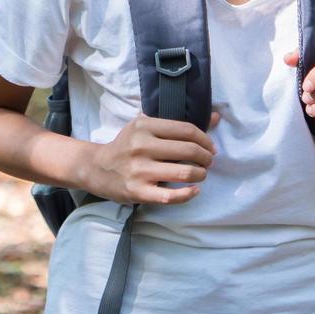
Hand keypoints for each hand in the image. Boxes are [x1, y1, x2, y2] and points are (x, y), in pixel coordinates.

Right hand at [81, 111, 221, 204]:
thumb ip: (178, 125)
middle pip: (188, 151)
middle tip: (208, 162)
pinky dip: (188, 194)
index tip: (210, 147)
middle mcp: (140, 146)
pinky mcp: (138, 191)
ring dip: (200, 174)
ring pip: (184, 173)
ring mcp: (139, 170)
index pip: (186, 130)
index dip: (205, 140)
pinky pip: (170, 196)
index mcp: (144, 126)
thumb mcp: (146, 127)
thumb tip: (216, 118)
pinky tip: (194, 190)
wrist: (97, 168)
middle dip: (206, 157)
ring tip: (200, 174)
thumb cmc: (127, 146)